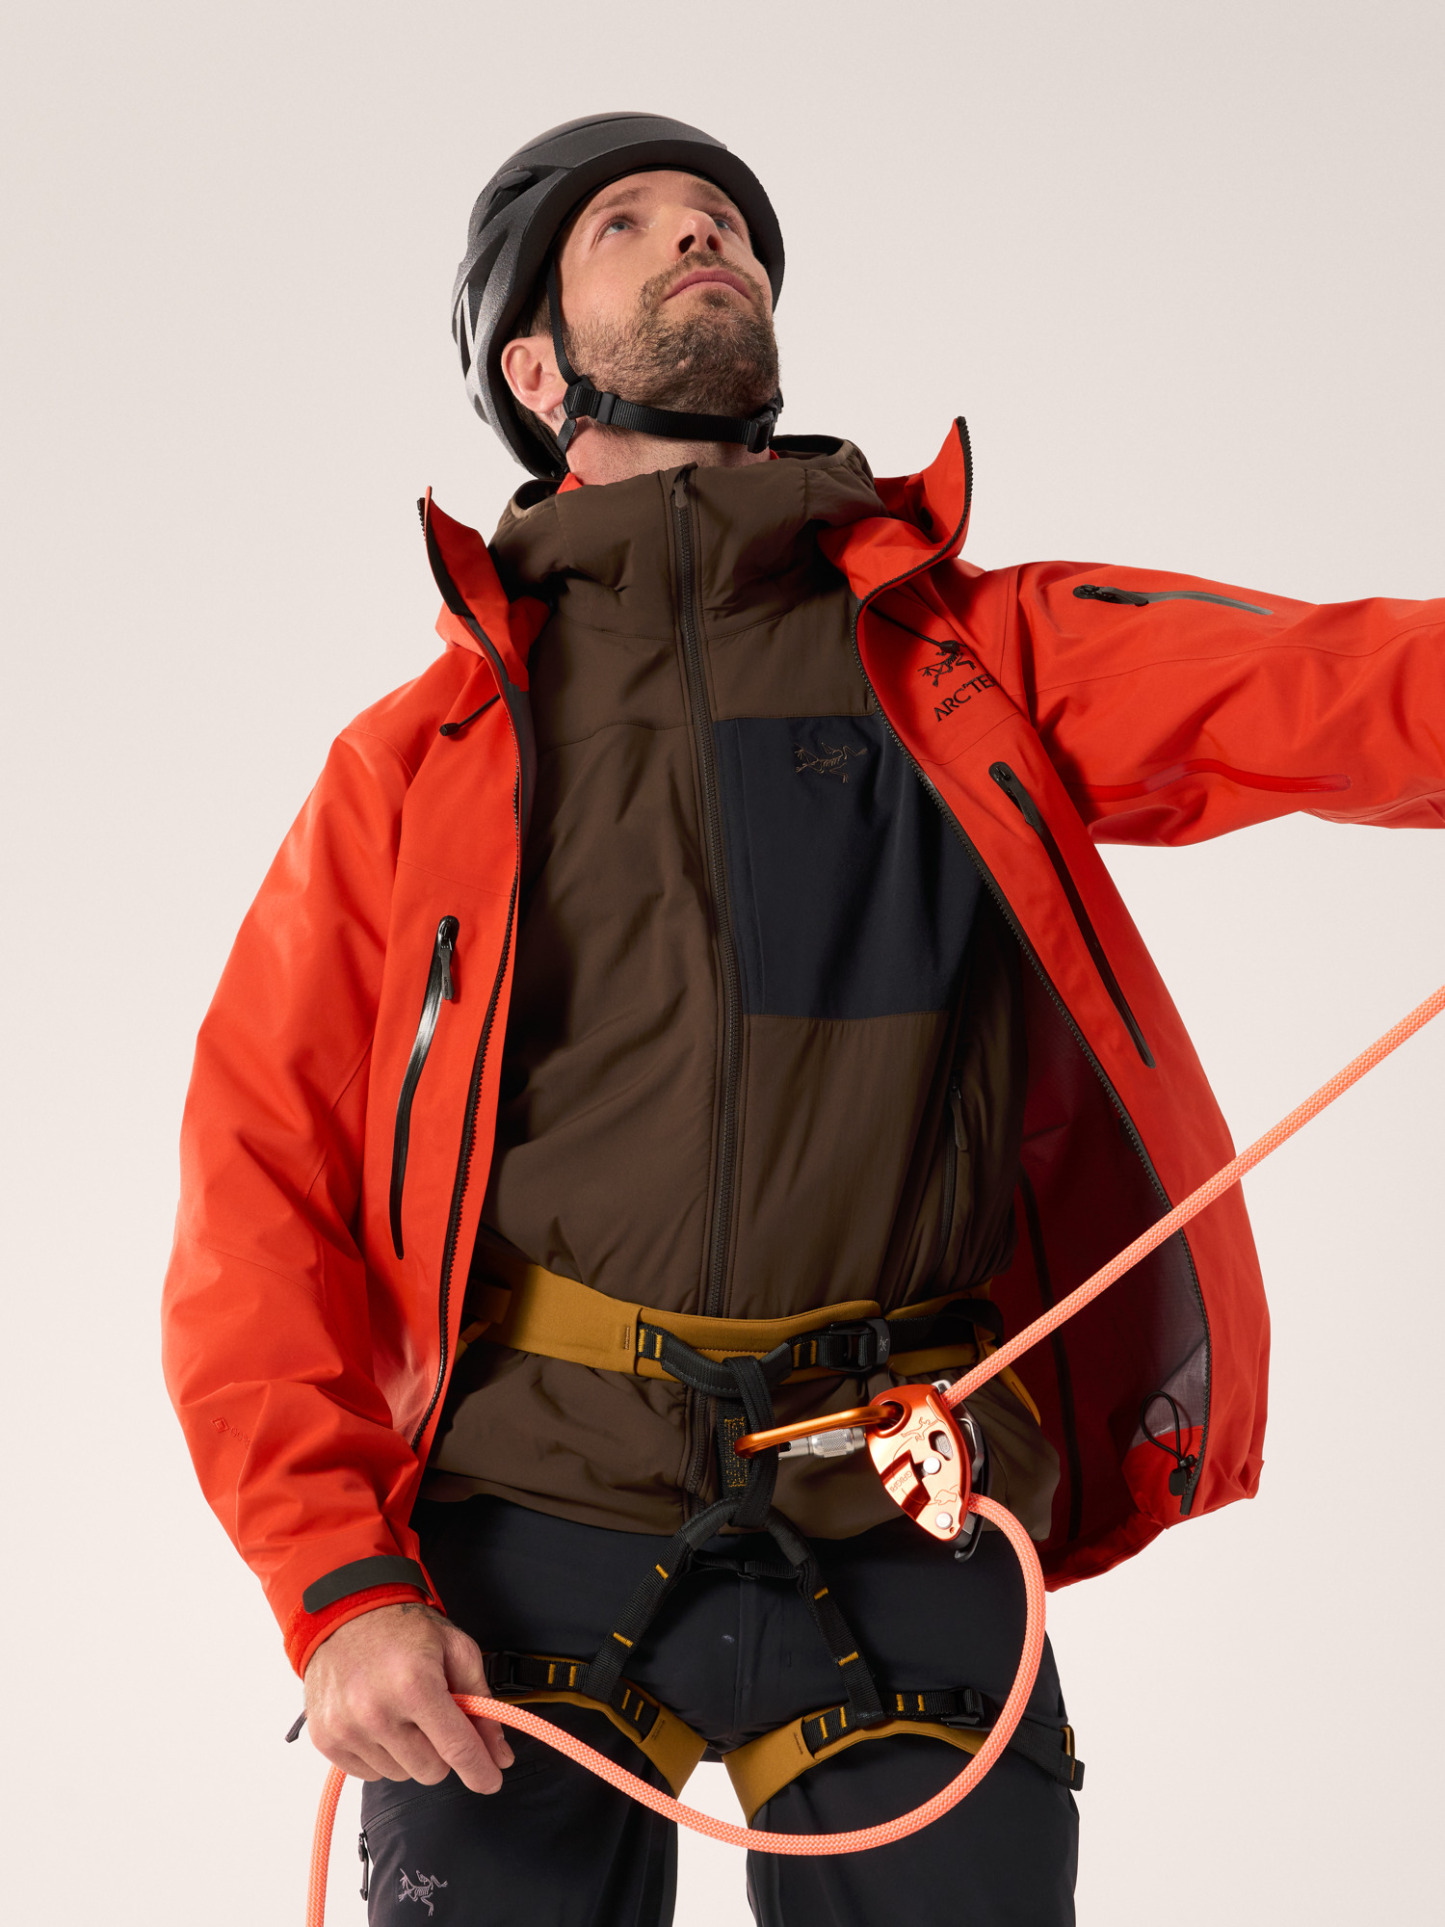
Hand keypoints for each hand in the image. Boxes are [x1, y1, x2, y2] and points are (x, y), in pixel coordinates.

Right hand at [303, 1601, 513, 1793]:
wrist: (346, 1612)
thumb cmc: (402, 1629)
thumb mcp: (455, 1650)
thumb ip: (481, 1703)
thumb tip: (498, 1752)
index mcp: (414, 1685)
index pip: (457, 1748)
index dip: (480, 1770)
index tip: (491, 1780)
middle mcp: (377, 1711)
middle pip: (431, 1770)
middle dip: (441, 1749)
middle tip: (434, 1717)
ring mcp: (346, 1728)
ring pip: (401, 1774)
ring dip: (410, 1751)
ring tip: (401, 1712)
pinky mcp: (326, 1739)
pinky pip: (370, 1774)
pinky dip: (382, 1754)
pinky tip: (380, 1721)